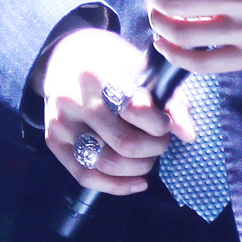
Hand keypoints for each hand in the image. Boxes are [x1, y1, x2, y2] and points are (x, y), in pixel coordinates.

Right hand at [42, 26, 194, 192]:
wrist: (65, 55)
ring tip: (148, 157)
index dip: (159, 123)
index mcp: (98, 74)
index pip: (134, 109)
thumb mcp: (141, 67)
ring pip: (105, 164)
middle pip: (123, 143)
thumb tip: (188, 135)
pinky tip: (137, 180)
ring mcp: (61, 123)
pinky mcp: (53, 142)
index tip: (165, 122)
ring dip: (138, 168)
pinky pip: (86, 176)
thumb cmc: (111, 61)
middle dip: (153, 148)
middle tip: (160, 140)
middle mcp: (74, 100)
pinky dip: (117, 186)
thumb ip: (170, 99)